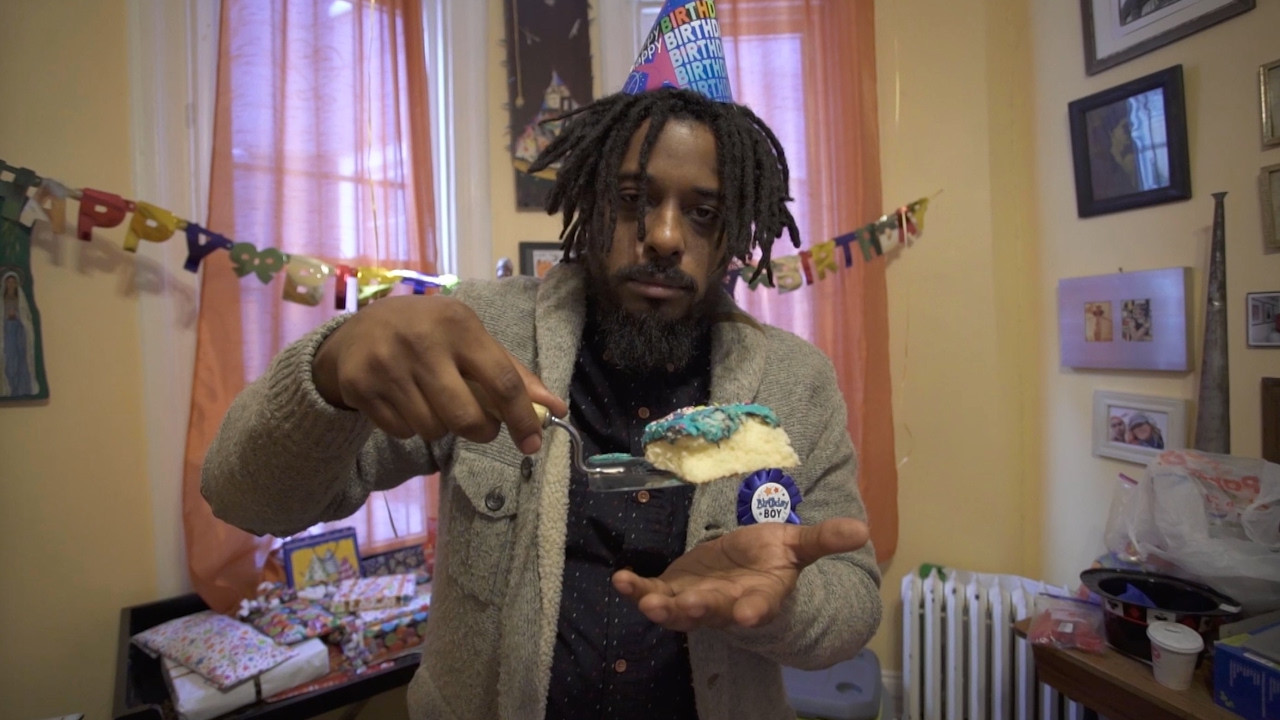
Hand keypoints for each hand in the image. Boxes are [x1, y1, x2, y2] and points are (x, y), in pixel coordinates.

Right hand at [312, 295, 567, 453]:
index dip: (522, 418)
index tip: (533, 444)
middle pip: (466, 417)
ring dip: (440, 427)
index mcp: (459, 324)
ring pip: (433, 430)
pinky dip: (409, 427)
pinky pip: (402, 432)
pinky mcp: (360, 387)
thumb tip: (555, 408)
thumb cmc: (428, 334)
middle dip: (480, 431)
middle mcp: (422, 342)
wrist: (356, 331)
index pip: (502, 381)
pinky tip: (404, 401)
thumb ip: (512, 372)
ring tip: (432, 402)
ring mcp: (388, 365)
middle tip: (478, 424)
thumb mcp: (469, 338)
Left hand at [612, 517, 868, 631]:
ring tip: (648, 602)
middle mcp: (727, 605)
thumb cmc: (770, 559)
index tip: (749, 615)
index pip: (760, 606)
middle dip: (699, 609)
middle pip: (713, 611)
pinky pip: (650, 593)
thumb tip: (863, 528)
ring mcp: (695, 601)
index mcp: (761, 595)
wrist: (743, 574)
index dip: (754, 610)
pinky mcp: (671, 591)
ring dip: (662, 607)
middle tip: (686, 605)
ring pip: (678, 611)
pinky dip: (634, 589)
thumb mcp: (797, 546)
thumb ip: (823, 539)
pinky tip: (620, 580)